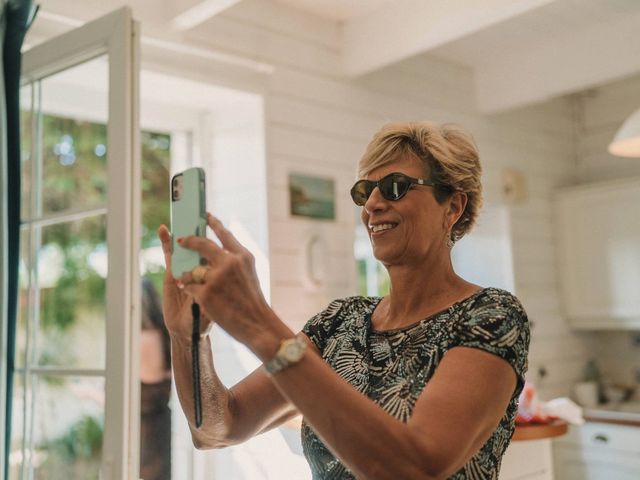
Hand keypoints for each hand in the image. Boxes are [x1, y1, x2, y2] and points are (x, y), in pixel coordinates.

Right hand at [157, 224, 212, 338]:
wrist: (192, 331)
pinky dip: (167, 242)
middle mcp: (205, 267)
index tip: (210, 214)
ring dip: (183, 231)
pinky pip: (171, 255)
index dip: (214, 229)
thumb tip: (215, 270)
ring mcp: (189, 269)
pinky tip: (164, 230)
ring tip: (180, 215)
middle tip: (196, 212)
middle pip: (202, 243)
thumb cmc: (211, 316)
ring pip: (187, 247)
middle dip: (198, 228)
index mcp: (221, 270)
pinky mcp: (172, 274)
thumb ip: (216, 287)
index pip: (217, 246)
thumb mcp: (218, 300)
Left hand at [176, 214, 276, 346]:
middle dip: (189, 241)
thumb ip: (233, 262)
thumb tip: (214, 253)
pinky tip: (188, 291)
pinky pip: (189, 285)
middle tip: (182, 240)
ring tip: (186, 279)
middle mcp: (230, 263)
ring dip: (187, 273)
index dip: (213, 224)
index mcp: (243, 256)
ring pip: (192, 268)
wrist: (257, 324)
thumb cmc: (252, 302)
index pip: (225, 234)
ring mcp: (217, 278)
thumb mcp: (249, 275)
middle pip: (203, 244)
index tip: (205, 215)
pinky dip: (187, 288)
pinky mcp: (206, 293)